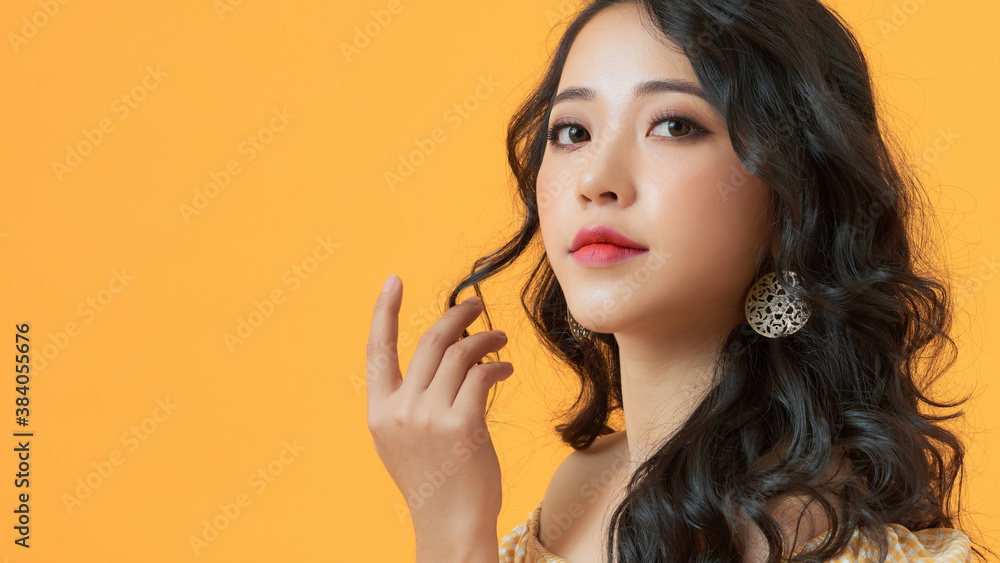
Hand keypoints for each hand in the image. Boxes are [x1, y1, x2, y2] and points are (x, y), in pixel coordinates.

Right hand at [365, 274, 513, 532]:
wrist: (451, 525)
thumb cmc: (435, 482)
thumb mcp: (405, 442)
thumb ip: (411, 402)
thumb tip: (443, 357)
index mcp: (380, 412)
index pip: (376, 350)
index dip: (383, 312)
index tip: (393, 281)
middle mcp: (400, 410)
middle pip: (429, 343)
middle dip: (456, 316)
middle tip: (476, 305)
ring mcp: (428, 417)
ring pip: (460, 355)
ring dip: (485, 340)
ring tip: (501, 340)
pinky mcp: (461, 424)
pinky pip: (481, 375)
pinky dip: (496, 365)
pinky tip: (505, 368)